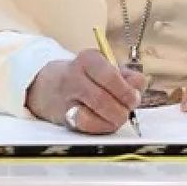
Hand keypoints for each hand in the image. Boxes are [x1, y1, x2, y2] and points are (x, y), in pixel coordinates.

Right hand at [25, 50, 145, 133]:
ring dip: (113, 119)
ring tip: (118, 117)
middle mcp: (75, 76)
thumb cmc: (85, 76)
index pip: (111, 76)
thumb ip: (125, 75)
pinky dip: (100, 127)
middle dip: (122, 107)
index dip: (127, 90)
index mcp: (89, 59)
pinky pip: (86, 125)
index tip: (135, 98)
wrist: (48, 86)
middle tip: (128, 110)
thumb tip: (139, 87)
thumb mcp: (104, 66)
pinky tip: (104, 123)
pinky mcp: (64, 116)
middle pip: (103, 97)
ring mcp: (67, 97)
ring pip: (95, 113)